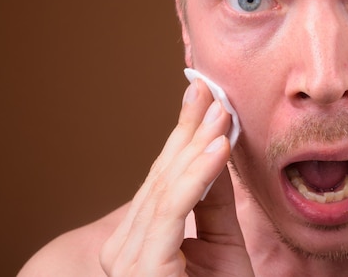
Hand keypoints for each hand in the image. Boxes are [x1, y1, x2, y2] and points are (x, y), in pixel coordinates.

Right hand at [99, 79, 253, 275]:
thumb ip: (212, 202)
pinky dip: (198, 176)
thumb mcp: (221, 245)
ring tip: (220, 109)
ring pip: (167, 187)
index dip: (185, 135)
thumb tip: (214, 151)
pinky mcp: (141, 267)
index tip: (202, 97)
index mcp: (143, 238)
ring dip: (197, 143)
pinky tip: (218, 147)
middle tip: (207, 87)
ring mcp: (128, 257)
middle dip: (188, 129)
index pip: (166, 176)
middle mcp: (126, 245)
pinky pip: (174, 211)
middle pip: (163, 175)